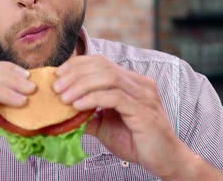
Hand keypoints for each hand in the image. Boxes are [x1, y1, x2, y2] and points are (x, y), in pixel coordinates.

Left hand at [53, 55, 221, 179]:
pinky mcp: (143, 111)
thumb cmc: (136, 142)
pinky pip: (115, 97)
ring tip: (64, 97)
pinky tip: (78, 106)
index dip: (77, 65)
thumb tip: (62, 111)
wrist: (165, 161)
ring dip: (81, 85)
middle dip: (75, 73)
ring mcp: (143, 95)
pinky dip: (93, 98)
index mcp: (131, 82)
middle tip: (56, 87)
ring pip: (108, 77)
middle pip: (103, 65)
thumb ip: (88, 115)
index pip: (101, 62)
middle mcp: (139, 84)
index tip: (57, 75)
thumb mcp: (105, 126)